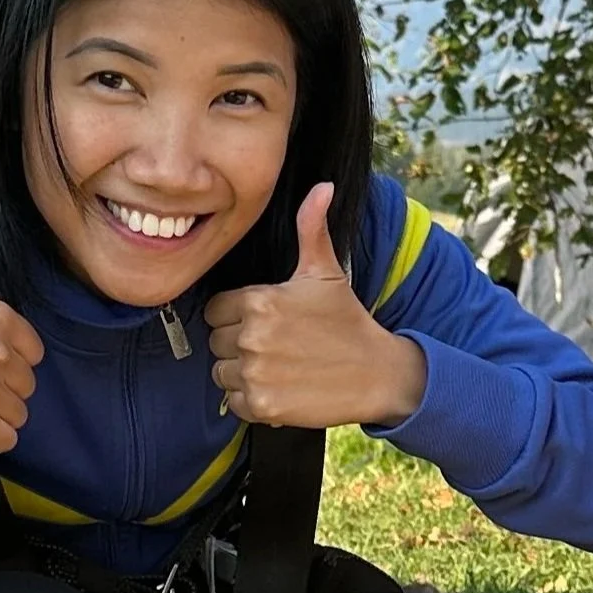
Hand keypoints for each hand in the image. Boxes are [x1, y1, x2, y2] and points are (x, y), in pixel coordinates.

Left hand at [204, 184, 427, 428]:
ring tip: (277, 368)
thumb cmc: (348, 321)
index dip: (236, 317)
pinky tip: (279, 389)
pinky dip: (251, 401)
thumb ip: (312, 228)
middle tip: (276, 347)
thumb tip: (322, 187)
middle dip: (238, 346)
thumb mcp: (326, 271)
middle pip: (216, 343)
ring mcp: (256, 373)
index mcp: (258, 301)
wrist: (377, 373)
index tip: (265, 323)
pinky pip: (234, 402)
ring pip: (221, 373)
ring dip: (242, 374)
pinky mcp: (263, 405)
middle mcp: (252, 337)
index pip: (215, 311)